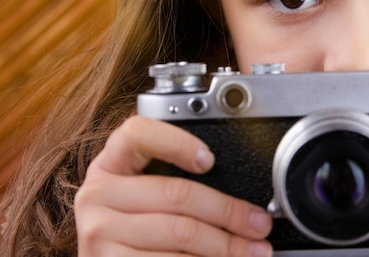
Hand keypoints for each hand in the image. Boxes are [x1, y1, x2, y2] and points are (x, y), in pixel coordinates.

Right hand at [75, 115, 272, 255]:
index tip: (210, 159)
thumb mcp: (142, 191)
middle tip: (259, 223)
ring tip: (253, 249)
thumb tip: (238, 189)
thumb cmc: (132, 223)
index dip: (177, 143)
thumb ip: (172, 177)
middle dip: (229, 211)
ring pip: (181, 233)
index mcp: (110, 164)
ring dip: (226, 245)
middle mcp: (98, 195)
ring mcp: (99, 233)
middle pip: (177, 193)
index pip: (137, 134)